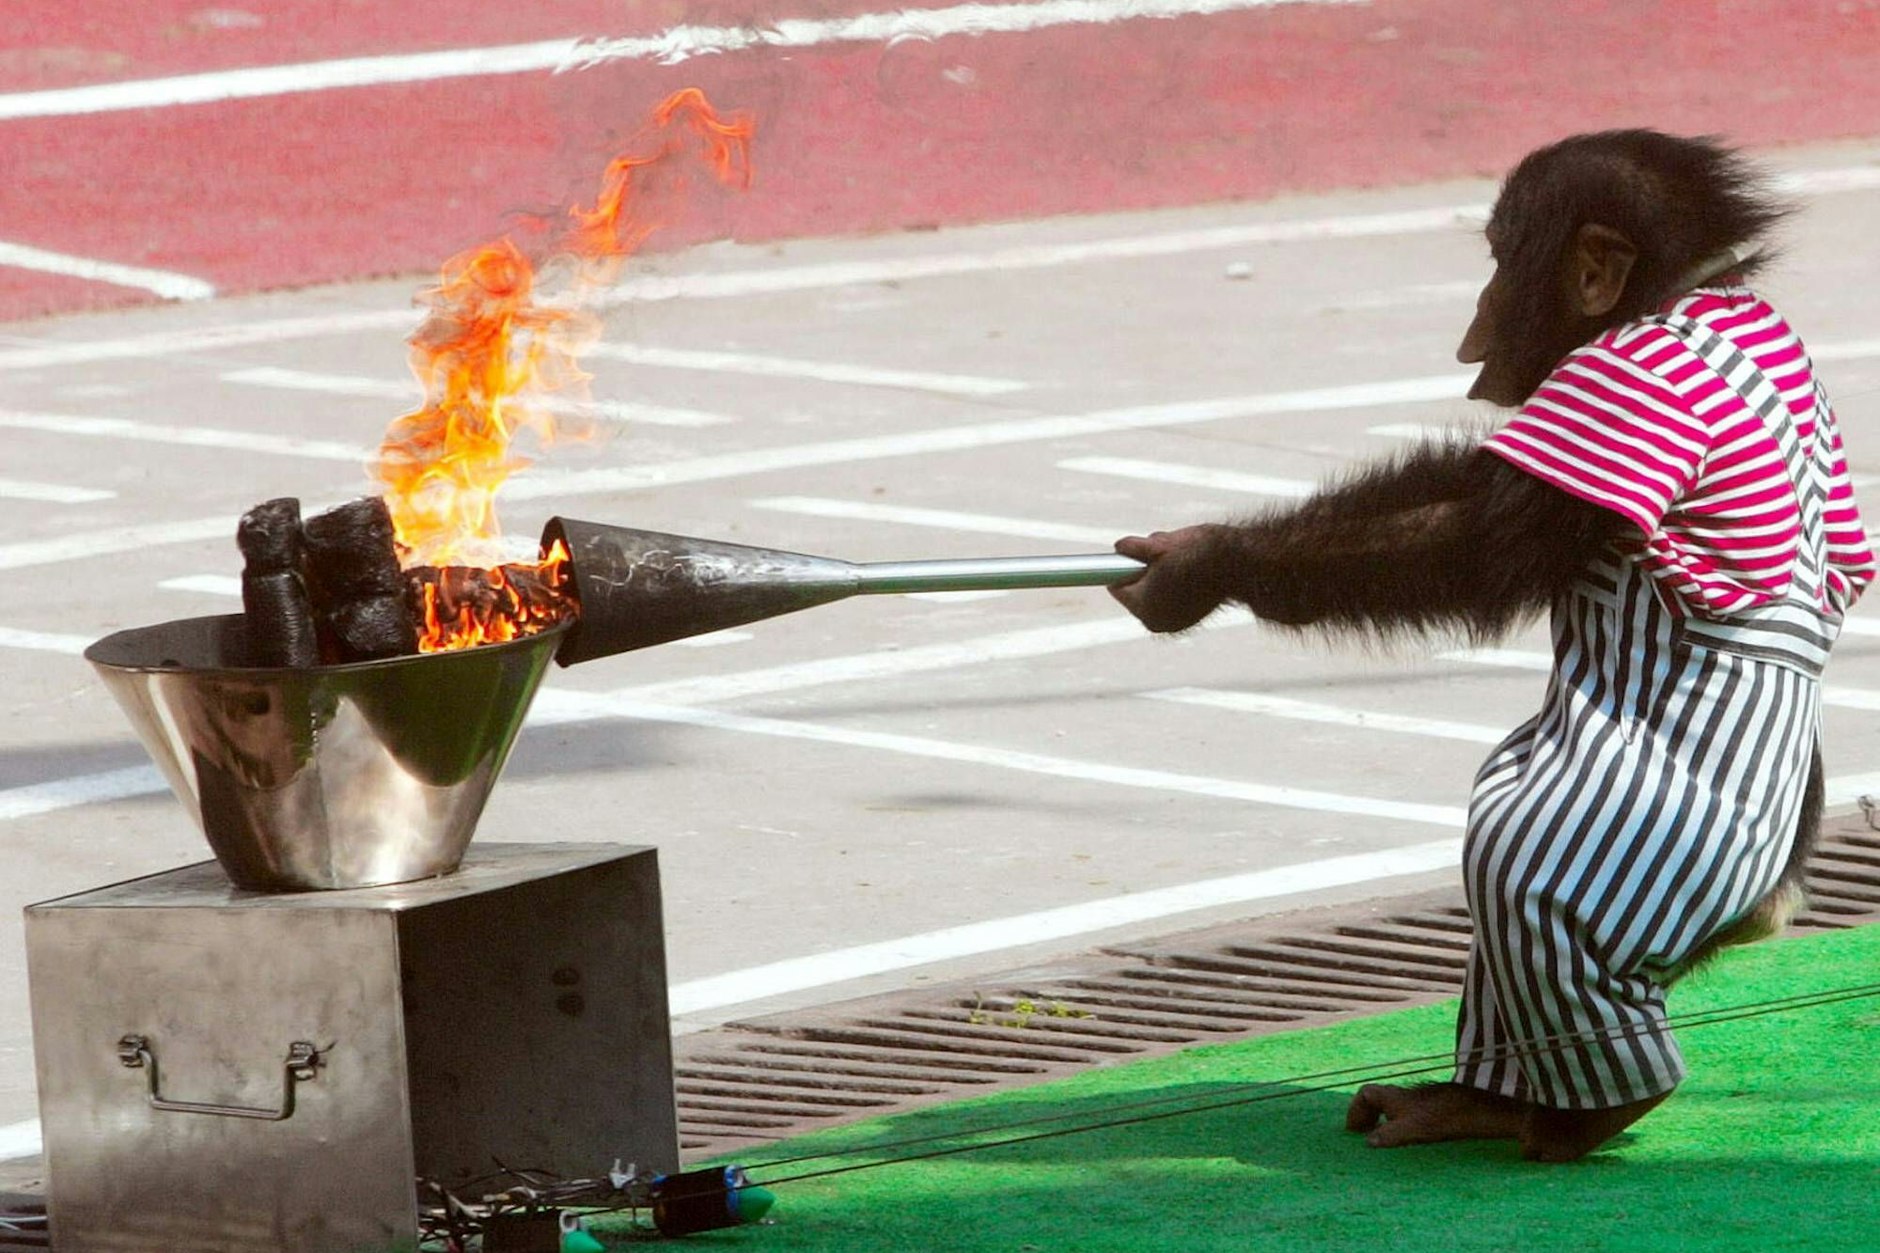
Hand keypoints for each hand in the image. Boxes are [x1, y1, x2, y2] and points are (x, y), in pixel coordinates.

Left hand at [1109, 525, 1227, 632]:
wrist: (1237, 566)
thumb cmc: (1198, 554)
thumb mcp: (1160, 545)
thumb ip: (1134, 548)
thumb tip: (1120, 547)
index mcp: (1143, 605)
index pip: (1118, 586)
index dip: (1121, 567)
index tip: (1129, 555)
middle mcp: (1156, 620)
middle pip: (1136, 591)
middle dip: (1144, 572)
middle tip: (1162, 554)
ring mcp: (1173, 622)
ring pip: (1154, 593)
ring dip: (1161, 577)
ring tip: (1181, 561)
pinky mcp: (1189, 619)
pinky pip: (1171, 598)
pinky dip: (1176, 586)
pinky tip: (1191, 573)